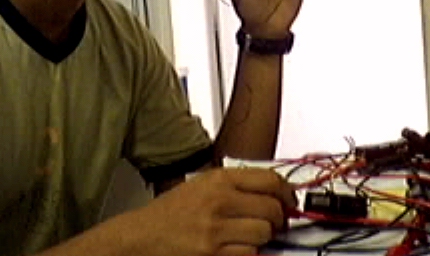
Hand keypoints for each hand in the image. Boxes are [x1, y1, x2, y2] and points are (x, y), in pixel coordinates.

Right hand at [135, 167, 297, 255]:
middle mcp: (219, 201)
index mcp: (219, 180)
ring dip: (262, 238)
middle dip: (278, 219)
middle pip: (272, 209)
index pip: (270, 180)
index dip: (287, 193)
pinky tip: (237, 249)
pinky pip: (249, 255)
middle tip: (274, 223)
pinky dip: (249, 254)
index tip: (289, 200)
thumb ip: (236, 185)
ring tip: (249, 236)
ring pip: (264, 234)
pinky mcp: (213, 255)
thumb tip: (273, 192)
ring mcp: (216, 230)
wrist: (140, 237)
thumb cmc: (169, 213)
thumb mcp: (202, 185)